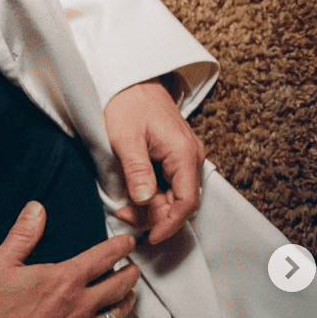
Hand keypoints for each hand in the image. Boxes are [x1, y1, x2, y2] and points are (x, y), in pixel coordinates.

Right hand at [0, 202, 137, 317]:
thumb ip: (21, 235)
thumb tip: (36, 208)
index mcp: (65, 279)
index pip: (105, 256)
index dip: (121, 246)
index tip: (128, 242)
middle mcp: (81, 304)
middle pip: (121, 284)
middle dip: (130, 272)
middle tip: (132, 267)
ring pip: (120, 312)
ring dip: (128, 299)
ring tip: (129, 293)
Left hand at [104, 78, 205, 244]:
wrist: (131, 80)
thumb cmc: (128, 104)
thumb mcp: (126, 139)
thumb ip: (137, 171)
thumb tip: (145, 200)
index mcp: (184, 153)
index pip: (187, 201)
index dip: (170, 223)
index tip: (151, 237)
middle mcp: (191, 157)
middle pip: (181, 202)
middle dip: (155, 217)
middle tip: (125, 216)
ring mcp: (185, 157)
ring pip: (175, 196)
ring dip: (152, 208)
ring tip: (124, 208)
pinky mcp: (176, 156)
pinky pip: (170, 185)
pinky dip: (153, 197)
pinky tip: (134, 196)